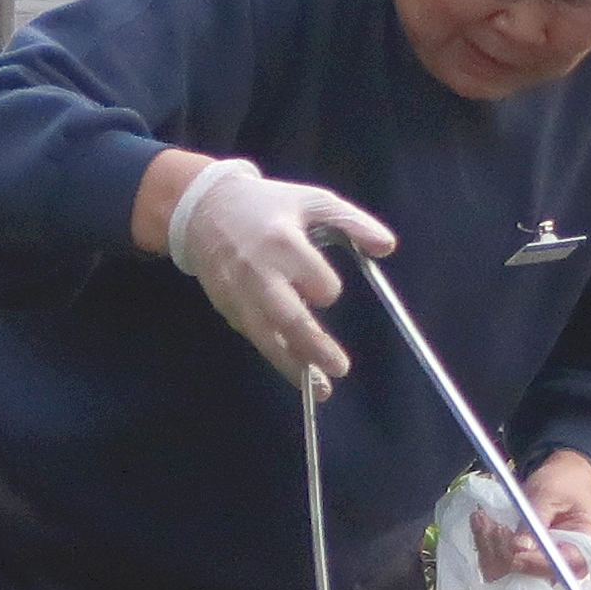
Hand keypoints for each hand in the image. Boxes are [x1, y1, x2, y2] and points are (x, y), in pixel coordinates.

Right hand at [163, 155, 391, 398]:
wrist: (202, 208)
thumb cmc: (267, 205)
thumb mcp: (313, 201)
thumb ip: (353, 222)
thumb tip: (388, 247)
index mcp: (283, 241)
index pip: (315, 280)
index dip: (325, 288)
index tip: (326, 291)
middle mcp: (258, 271)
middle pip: (288, 317)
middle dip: (314, 347)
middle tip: (339, 368)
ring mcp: (238, 293)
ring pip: (268, 336)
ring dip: (295, 365)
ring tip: (322, 388)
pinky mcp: (226, 306)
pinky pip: (254, 337)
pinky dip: (275, 356)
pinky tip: (296, 371)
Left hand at [475, 451, 590, 582]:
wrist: (559, 482)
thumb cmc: (561, 485)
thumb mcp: (549, 493)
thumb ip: (537, 518)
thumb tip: (519, 547)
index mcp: (583, 550)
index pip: (562, 569)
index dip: (535, 563)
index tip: (514, 544)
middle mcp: (562, 567)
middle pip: (530, 576)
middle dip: (504, 551)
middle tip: (488, 521)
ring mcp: (538, 569)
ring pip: (506, 573)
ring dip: (489, 546)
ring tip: (482, 518)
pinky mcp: (518, 565)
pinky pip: (494, 564)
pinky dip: (484, 544)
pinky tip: (481, 523)